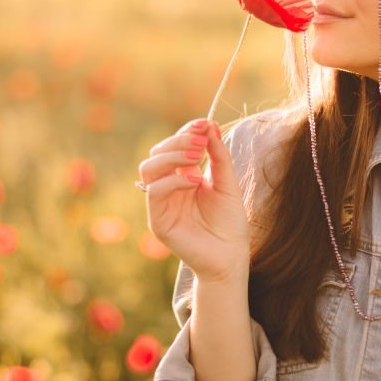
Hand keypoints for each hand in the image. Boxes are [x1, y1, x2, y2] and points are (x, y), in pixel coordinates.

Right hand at [138, 118, 249, 282]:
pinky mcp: (158, 221)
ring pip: (148, 168)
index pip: (173, 147)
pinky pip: (155, 192)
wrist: (231, 256)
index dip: (186, 132)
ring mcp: (160, 204)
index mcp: (183, 178)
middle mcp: (168, 189)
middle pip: (156, 154)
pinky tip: (197, 182)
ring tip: (198, 158)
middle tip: (201, 143)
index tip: (204, 123)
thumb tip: (211, 125)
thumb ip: (219, 156)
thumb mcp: (227, 183)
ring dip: (172, 157)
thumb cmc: (230, 223)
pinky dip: (174, 181)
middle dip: (177, 142)